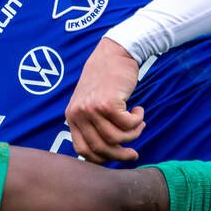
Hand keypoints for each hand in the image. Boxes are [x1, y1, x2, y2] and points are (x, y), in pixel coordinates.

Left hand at [66, 39, 145, 163]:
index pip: (82, 150)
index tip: (115, 157)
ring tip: (139, 124)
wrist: (114, 52)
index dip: (100, 158)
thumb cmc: (106, 78)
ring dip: (133, 134)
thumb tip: (105, 152)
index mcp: (72, 116)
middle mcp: (78, 114)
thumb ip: (92, 122)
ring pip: (116, 138)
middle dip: (120, 155)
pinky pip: (128, 124)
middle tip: (134, 153)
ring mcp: (92, 108)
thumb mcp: (90, 101)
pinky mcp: (108, 103)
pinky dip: (137, 121)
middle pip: (100, 148)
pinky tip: (139, 111)